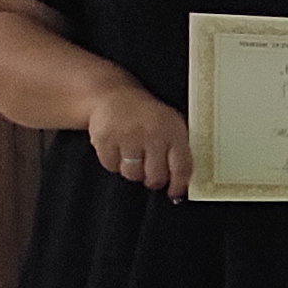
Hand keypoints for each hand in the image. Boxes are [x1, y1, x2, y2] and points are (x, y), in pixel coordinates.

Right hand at [82, 85, 192, 199]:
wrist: (113, 95)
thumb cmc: (146, 115)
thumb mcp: (171, 125)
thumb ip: (179, 150)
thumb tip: (182, 182)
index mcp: (173, 131)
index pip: (181, 167)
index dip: (178, 185)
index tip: (174, 192)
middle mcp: (152, 134)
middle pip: (155, 176)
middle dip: (153, 180)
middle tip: (150, 174)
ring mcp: (127, 136)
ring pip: (132, 174)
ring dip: (132, 171)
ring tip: (133, 156)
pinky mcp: (105, 139)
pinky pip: (111, 166)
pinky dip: (114, 162)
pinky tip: (118, 149)